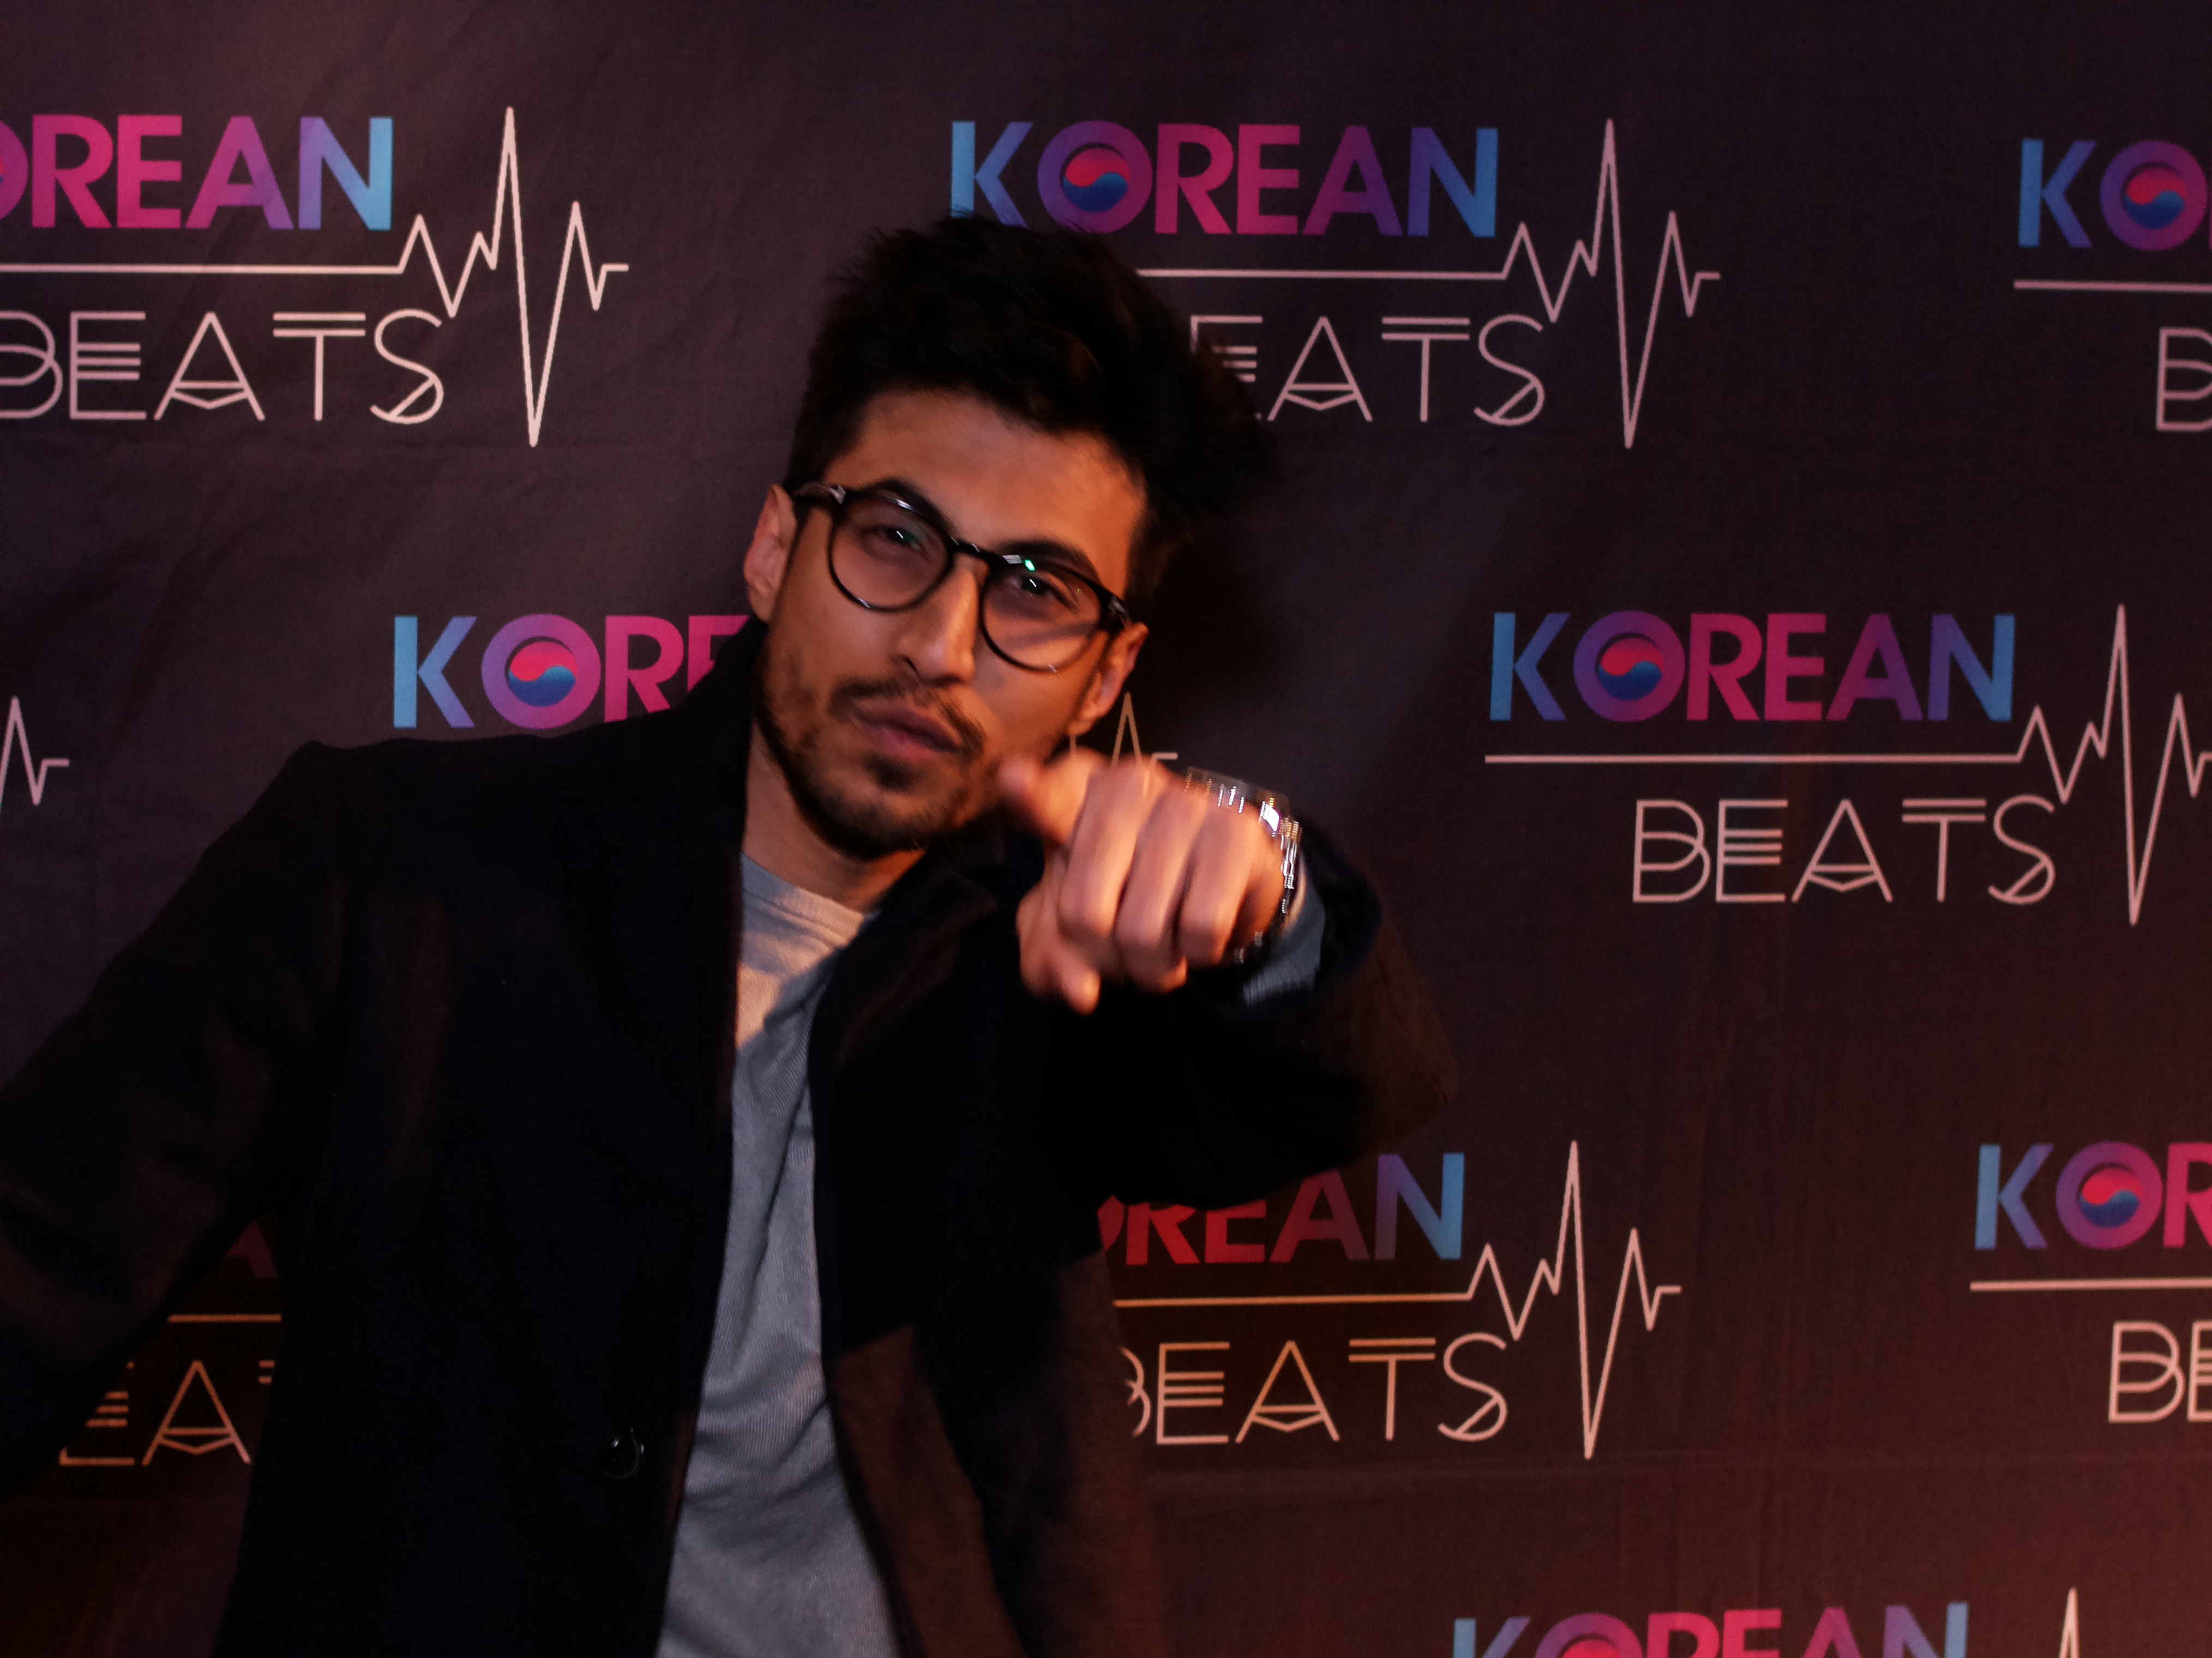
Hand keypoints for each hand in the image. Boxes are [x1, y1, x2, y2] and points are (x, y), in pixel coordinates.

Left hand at [999, 749, 1285, 1012]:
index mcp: (1073, 793)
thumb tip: (1080, 991)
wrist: (1214, 882)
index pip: (1046, 796)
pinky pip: (1201, 926)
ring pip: (1144, 928)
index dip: (1030, 797)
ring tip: (1160, 945)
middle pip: (1085, 912)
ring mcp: (1186, 802)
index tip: (1014, 784)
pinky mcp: (1236, 831)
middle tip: (1118, 950)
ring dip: (1150, 965)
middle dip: (1100, 957)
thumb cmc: (1122, 894)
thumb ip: (1051, 959)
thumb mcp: (1070, 928)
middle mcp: (1128, 786)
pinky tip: (1196, 932)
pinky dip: (1197, 952)